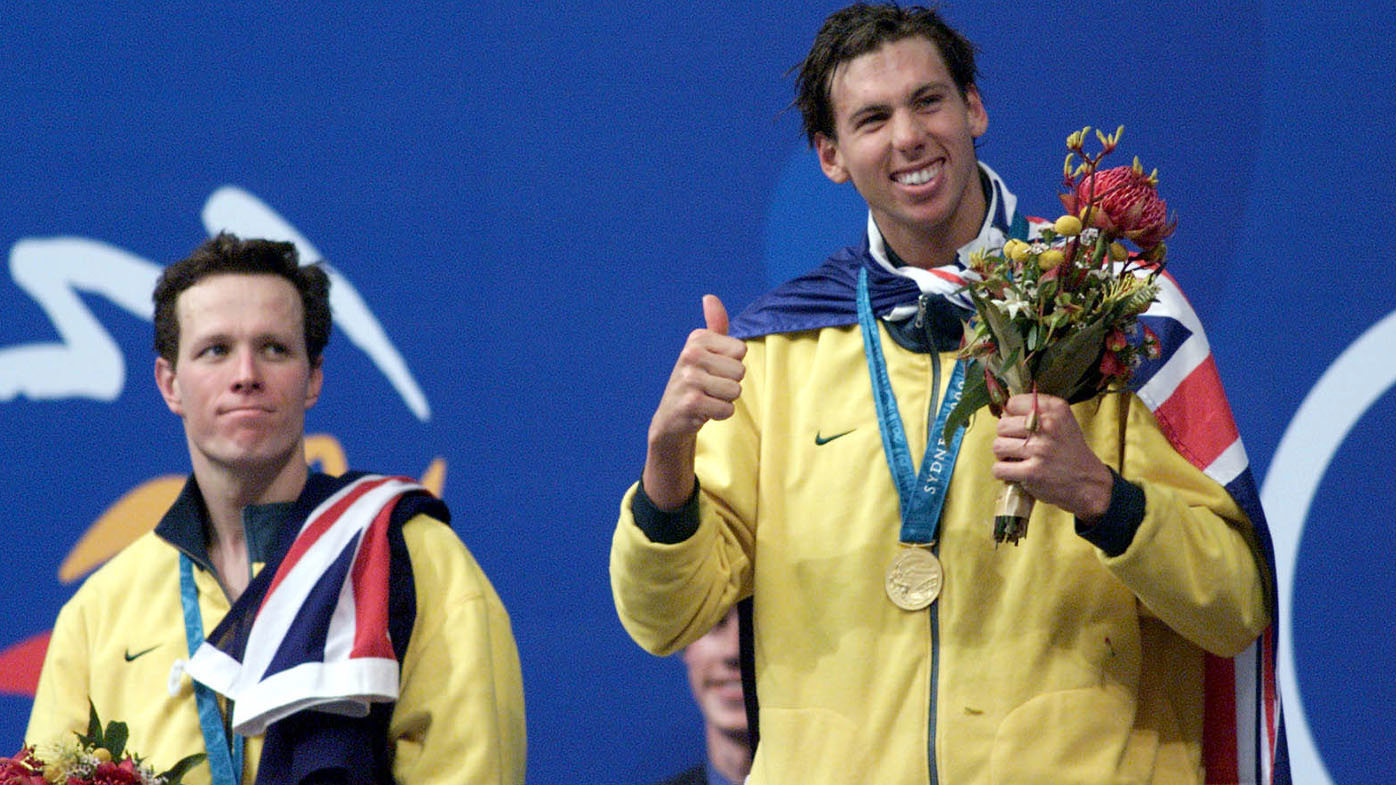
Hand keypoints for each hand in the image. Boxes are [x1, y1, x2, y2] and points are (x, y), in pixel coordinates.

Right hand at [642, 295, 746, 509]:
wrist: (671, 418)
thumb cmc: (695, 382)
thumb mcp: (704, 350)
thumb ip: (714, 325)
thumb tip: (709, 296)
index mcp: (696, 339)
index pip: (741, 350)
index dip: (732, 364)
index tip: (713, 370)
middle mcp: (690, 355)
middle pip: (740, 371)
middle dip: (730, 384)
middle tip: (710, 387)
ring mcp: (689, 379)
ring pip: (735, 391)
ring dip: (725, 400)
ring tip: (707, 398)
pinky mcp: (691, 403)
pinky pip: (727, 409)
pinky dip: (720, 414)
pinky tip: (703, 411)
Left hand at [991, 393, 1113, 520]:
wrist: (1088, 483)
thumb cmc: (1069, 451)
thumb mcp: (1062, 421)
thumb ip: (1036, 412)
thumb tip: (1002, 412)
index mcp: (1055, 409)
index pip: (1013, 403)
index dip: (1011, 416)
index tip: (1018, 426)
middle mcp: (1048, 426)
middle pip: (1002, 425)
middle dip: (1005, 437)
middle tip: (1018, 445)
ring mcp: (1039, 450)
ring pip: (998, 446)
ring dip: (1003, 455)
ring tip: (1016, 459)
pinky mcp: (1032, 472)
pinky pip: (999, 468)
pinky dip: (1002, 472)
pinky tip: (1014, 472)